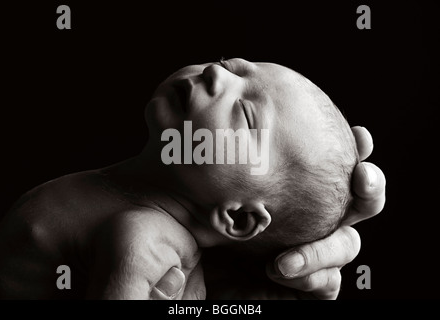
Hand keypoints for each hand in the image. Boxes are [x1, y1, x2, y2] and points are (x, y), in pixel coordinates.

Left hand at [154, 126, 385, 299]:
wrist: (152, 263)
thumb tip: (220, 71)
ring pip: (343, 248)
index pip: (327, 166)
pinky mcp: (291, 288)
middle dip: (369, 190)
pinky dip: (314, 278)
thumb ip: (205, 130)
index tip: (362, 135)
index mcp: (279, 186)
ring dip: (330, 247)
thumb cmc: (167, 211)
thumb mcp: (185, 167)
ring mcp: (295, 253)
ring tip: (289, 256)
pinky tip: (282, 269)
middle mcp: (293, 218)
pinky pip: (325, 287)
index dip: (355, 151)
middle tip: (362, 178)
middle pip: (351, 206)